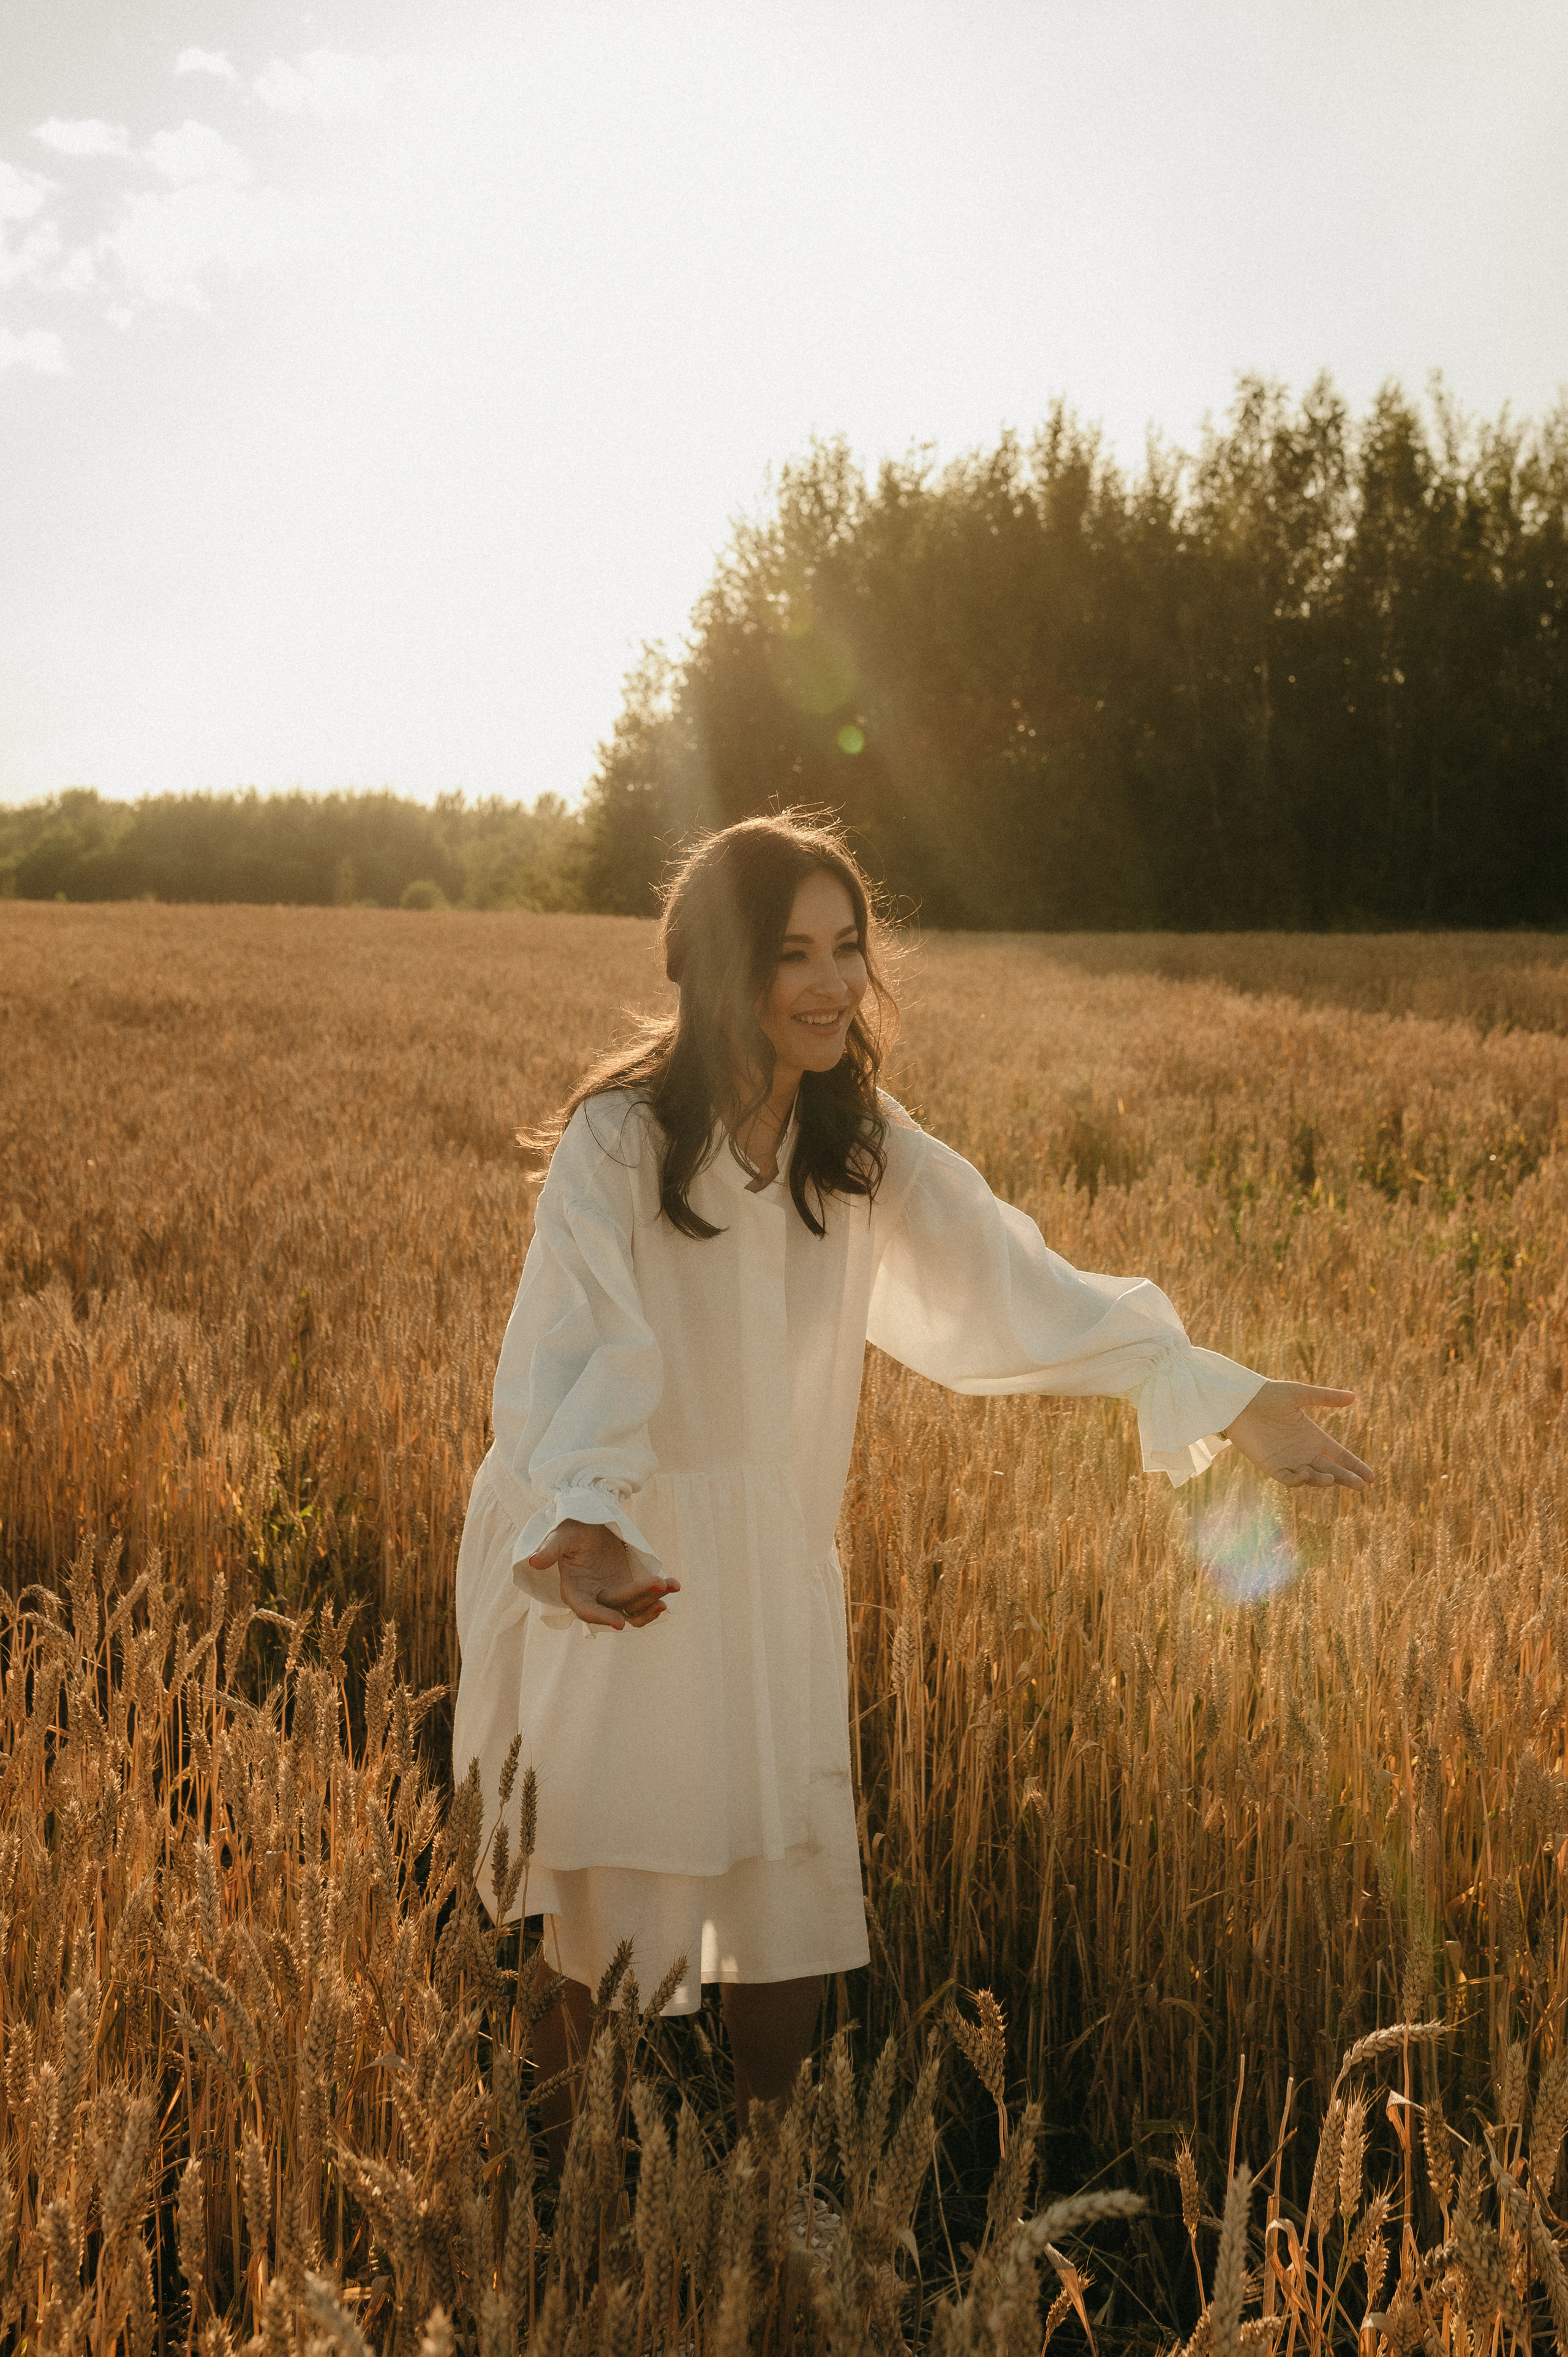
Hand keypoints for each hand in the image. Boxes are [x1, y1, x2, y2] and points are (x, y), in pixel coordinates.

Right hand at [526, 1518, 679, 1629]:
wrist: (590, 1520)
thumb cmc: (572, 1527)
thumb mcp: (561, 1535)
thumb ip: (550, 1550)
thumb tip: (533, 1561)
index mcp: (574, 1591)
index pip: (586, 1610)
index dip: (601, 1618)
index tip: (619, 1623)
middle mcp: (594, 1598)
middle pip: (617, 1607)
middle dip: (639, 1598)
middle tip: (659, 1584)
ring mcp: (613, 1595)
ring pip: (634, 1609)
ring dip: (652, 1602)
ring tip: (670, 1586)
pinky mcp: (628, 1588)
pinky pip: (645, 1600)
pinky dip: (660, 1594)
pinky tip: (675, 1584)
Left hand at [1223, 1381, 1374, 1490]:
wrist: (1239, 1401)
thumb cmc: (1268, 1395)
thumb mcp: (1299, 1394)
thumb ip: (1325, 1397)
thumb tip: (1353, 1397)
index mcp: (1314, 1437)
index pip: (1340, 1456)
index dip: (1355, 1466)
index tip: (1371, 1477)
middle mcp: (1304, 1452)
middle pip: (1331, 1470)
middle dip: (1346, 1478)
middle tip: (1360, 1485)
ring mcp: (1288, 1461)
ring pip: (1312, 1477)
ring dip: (1322, 1481)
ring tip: (1330, 1479)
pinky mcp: (1271, 1466)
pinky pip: (1287, 1479)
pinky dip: (1296, 1481)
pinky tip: (1305, 1476)